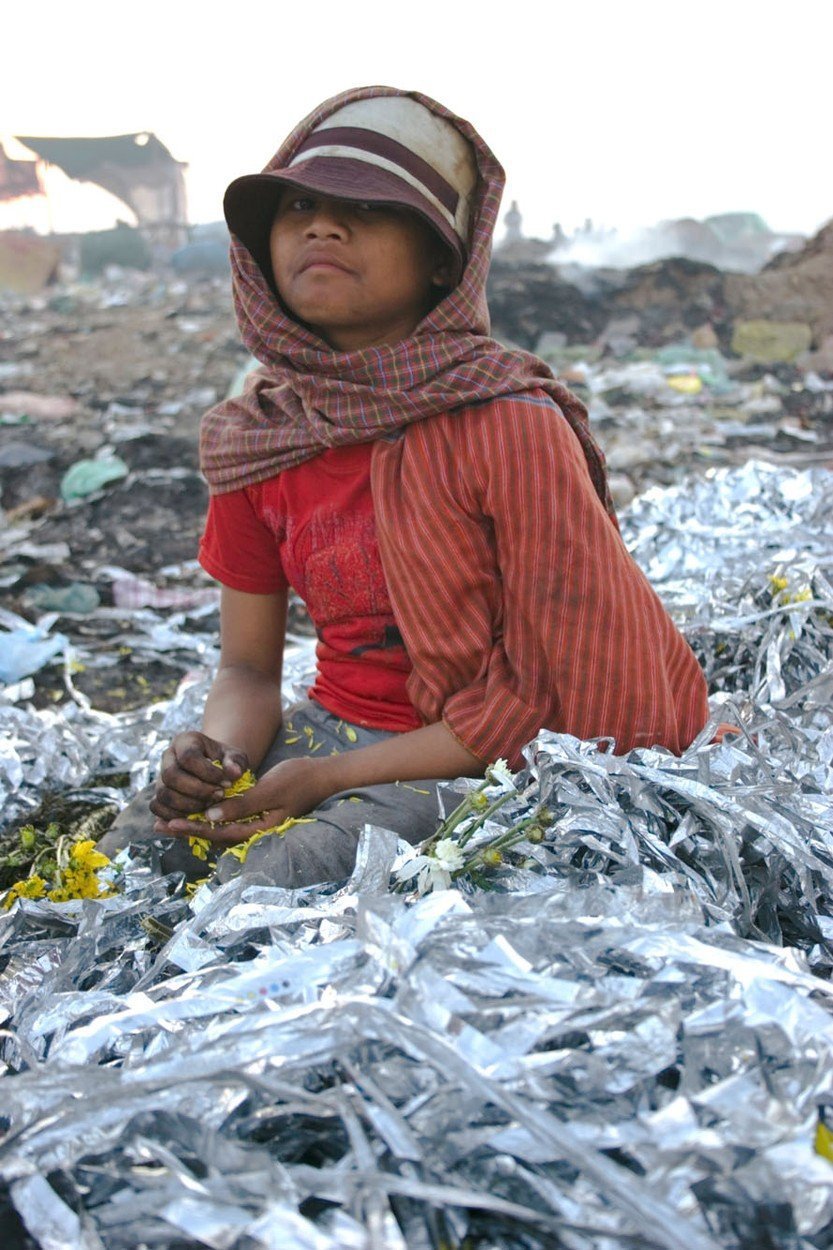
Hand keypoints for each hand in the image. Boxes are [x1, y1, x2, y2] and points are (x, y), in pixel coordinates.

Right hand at [150, 731, 248, 824]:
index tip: (227, 783)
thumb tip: (234, 772)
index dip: (208, 773)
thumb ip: (236, 763)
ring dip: (188, 805)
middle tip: (219, 796)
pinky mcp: (158, 795)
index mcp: (185, 741)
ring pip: (163, 794)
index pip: (188, 757)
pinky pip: (157, 808)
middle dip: (197, 790)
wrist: (217, 771)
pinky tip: (196, 816)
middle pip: (170, 775)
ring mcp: (160, 776)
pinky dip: (175, 815)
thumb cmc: (227, 763)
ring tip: (210, 806)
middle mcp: (168, 756)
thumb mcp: (236, 758)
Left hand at [163, 755, 331, 844]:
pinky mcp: (257, 815)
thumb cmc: (298, 778)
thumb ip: (241, 804)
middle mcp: (256, 831)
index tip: (171, 824)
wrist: (323, 775)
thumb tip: (211, 816)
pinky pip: (228, 820)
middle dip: (187, 830)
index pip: (220, 833)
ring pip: (220, 829)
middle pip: (216, 835)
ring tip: (168, 822)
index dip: (194, 829)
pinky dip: (209, 817)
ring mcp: (257, 823)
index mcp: (260, 828)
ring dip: (195, 825)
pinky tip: (195, 812)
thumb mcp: (269, 788)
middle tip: (159, 826)